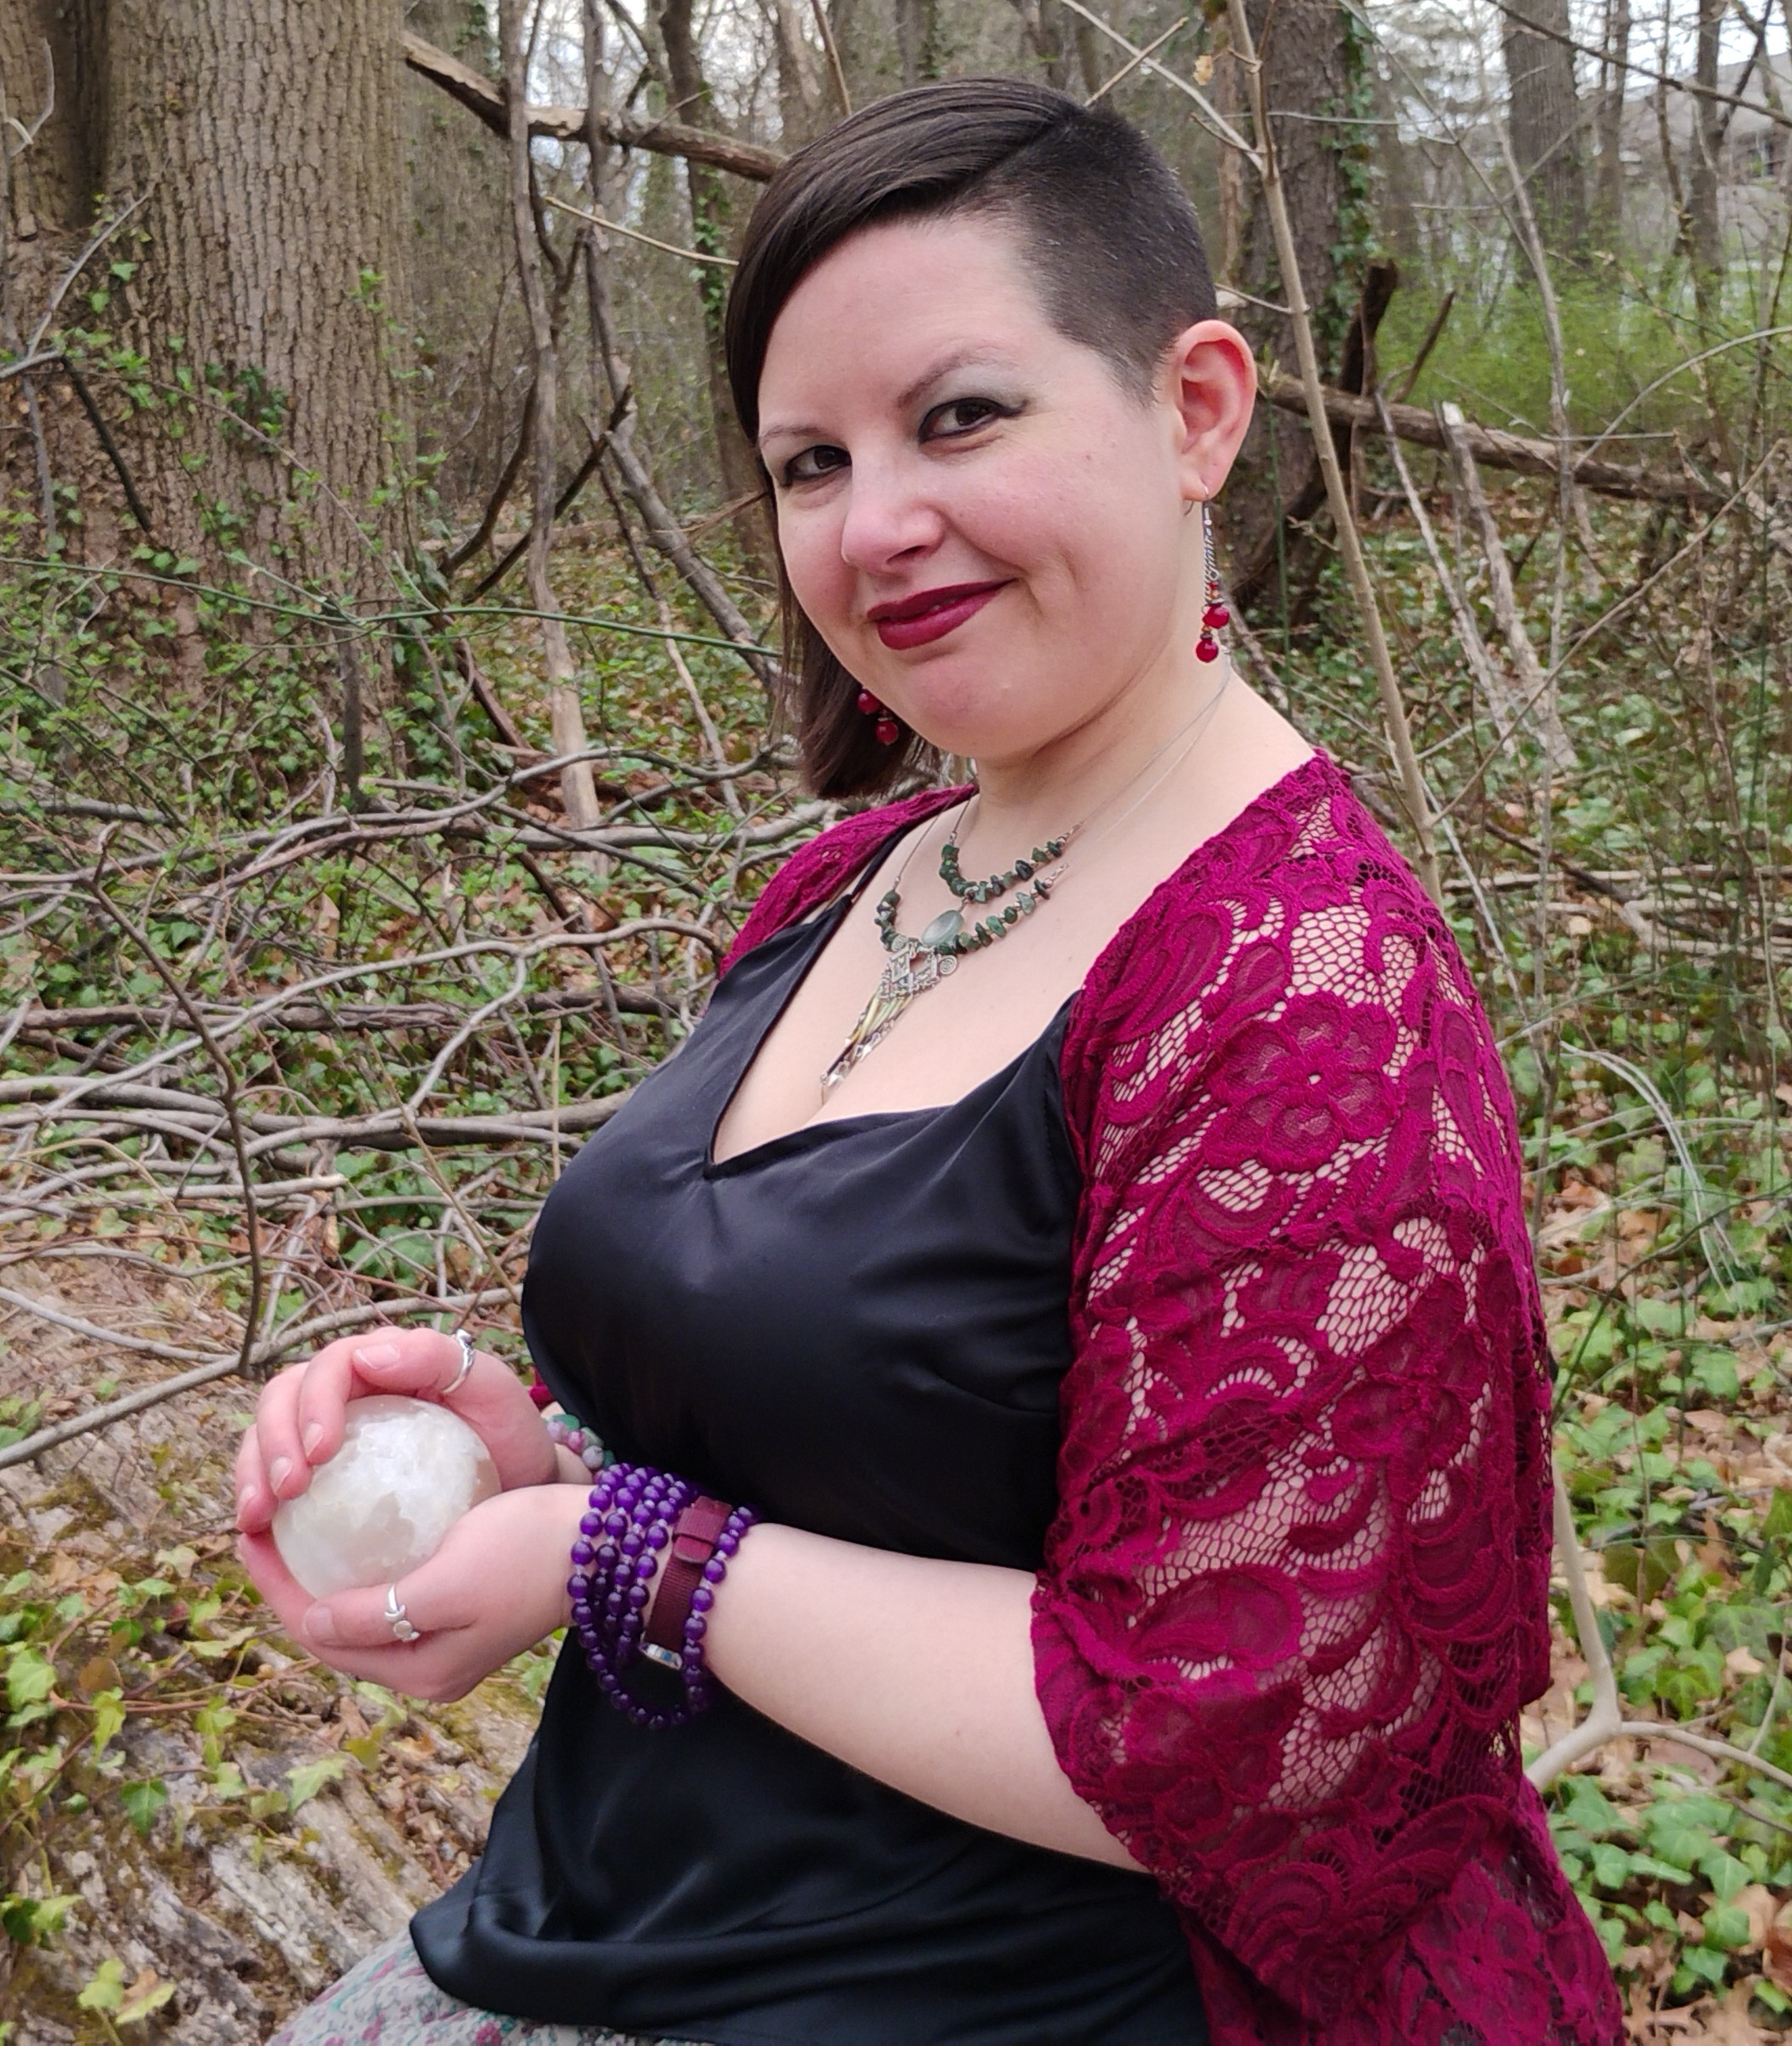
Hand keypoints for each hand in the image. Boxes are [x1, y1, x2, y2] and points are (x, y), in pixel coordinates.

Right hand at [234, 1325, 556, 1536]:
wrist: (518, 1485)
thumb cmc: (508, 1434)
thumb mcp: (492, 1387)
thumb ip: (437, 1358)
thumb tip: (367, 1356)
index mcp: (382, 1362)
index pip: (329, 1366)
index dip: (313, 1403)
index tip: (321, 1452)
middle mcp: (347, 1390)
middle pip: (283, 1396)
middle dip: (270, 1438)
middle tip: (286, 1489)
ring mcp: (329, 1430)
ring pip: (265, 1436)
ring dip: (251, 1472)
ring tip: (257, 1518)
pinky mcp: (321, 1475)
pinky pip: (273, 1480)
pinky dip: (258, 1501)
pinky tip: (259, 1536)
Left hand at [238, 1481, 589, 1701]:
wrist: (608, 1548)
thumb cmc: (530, 1552)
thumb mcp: (449, 1580)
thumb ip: (378, 1611)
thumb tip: (311, 1623)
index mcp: (420, 1672)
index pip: (320, 1635)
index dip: (277, 1587)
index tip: (249, 1532)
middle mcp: (428, 1670)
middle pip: (334, 1631)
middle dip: (293, 1585)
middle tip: (262, 1525)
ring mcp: (448, 1647)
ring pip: (360, 1617)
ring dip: (323, 1578)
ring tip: (296, 1529)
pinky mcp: (465, 1617)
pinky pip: (390, 1601)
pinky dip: (361, 1572)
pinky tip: (354, 1534)